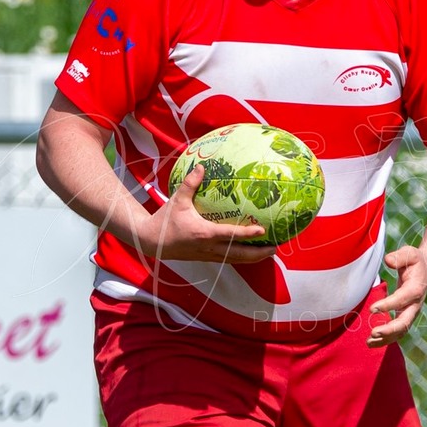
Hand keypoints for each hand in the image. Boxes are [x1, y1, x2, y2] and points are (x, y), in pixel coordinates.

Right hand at [132, 165, 273, 263]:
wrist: (151, 242)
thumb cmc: (165, 220)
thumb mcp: (177, 200)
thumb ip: (190, 184)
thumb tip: (202, 167)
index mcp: (203, 233)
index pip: (230, 235)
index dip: (247, 234)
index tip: (263, 230)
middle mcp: (208, 247)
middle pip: (239, 254)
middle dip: (258, 253)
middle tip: (275, 247)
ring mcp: (208, 255)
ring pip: (235, 260)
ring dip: (253, 258)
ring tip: (269, 252)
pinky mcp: (206, 258)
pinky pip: (228, 259)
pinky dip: (242, 258)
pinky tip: (251, 253)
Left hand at [367, 245, 426, 346]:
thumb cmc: (416, 261)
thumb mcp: (410, 253)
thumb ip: (400, 257)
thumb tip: (388, 260)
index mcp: (416, 289)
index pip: (402, 299)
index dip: (388, 305)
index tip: (372, 309)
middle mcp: (415, 304)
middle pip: (405, 322)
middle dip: (389, 329)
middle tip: (373, 332)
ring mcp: (411, 313)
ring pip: (401, 331)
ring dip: (386, 338)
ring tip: (368, 342)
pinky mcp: (406, 317)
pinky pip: (397, 332)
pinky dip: (385, 339)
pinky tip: (371, 342)